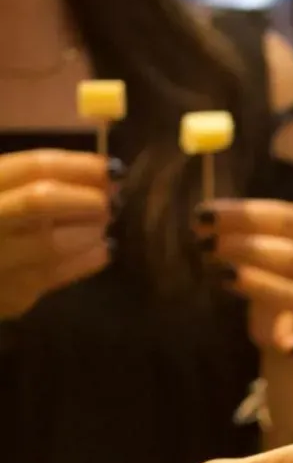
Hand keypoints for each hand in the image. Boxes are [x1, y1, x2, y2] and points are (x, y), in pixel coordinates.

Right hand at [0, 150, 112, 318]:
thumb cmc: (0, 226)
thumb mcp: (4, 192)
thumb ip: (37, 180)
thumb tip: (102, 174)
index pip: (33, 168)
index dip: (79, 166)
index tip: (112, 168)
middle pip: (42, 202)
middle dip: (86, 198)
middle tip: (112, 200)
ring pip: (54, 243)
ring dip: (92, 231)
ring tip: (103, 223)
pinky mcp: (13, 296)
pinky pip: (60, 275)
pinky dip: (88, 259)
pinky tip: (100, 249)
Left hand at [196, 198, 292, 355]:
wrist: (292, 335)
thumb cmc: (273, 279)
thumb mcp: (262, 247)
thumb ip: (242, 231)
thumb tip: (204, 216)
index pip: (289, 218)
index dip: (245, 214)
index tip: (205, 214)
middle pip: (292, 255)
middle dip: (246, 246)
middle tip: (205, 243)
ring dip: (260, 285)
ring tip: (220, 273)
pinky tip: (291, 347)